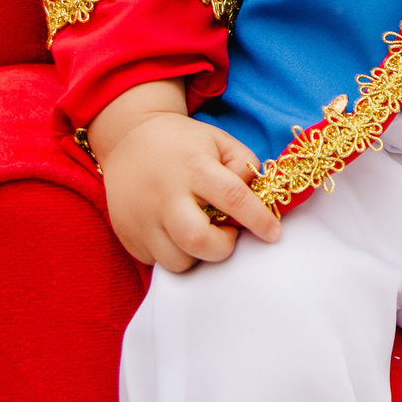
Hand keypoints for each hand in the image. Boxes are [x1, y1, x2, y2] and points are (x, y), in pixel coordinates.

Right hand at [87, 80, 280, 270]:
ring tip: (199, 232)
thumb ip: (244, 166)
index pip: (232, 198)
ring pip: (177, 261)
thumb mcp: (218, 142)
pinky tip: (176, 233)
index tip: (273, 233)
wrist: (128, 140)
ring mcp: (142, 219)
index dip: (258, 219)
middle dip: (222, 247)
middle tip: (227, 234)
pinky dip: (174, 253)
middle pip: (197, 240)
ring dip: (197, 255)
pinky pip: (157, 262)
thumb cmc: (183, 145)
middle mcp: (165, 195)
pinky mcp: (128, 236)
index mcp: (193, 167)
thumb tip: (257, 197)